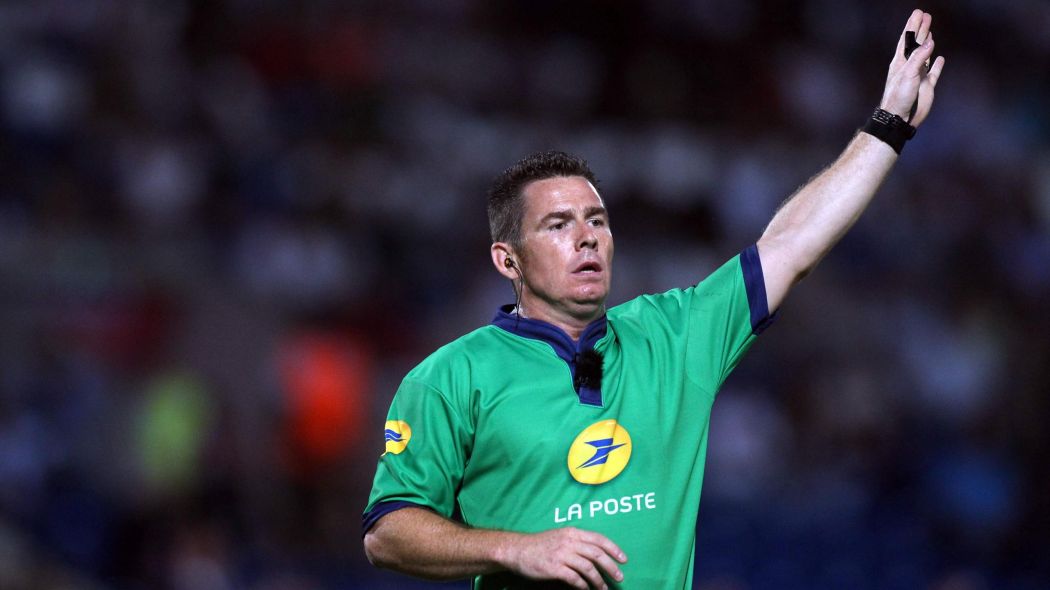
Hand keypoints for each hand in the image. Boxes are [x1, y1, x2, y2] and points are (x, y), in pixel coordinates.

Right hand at [501, 527, 626, 588]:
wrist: (517, 550)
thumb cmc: (540, 544)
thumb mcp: (560, 536)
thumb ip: (577, 541)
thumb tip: (596, 552)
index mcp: (573, 532)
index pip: (599, 539)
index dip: (614, 549)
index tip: (624, 560)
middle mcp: (569, 542)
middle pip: (597, 554)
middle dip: (611, 567)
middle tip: (619, 577)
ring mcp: (562, 555)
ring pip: (588, 568)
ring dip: (598, 580)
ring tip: (603, 588)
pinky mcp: (554, 568)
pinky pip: (575, 578)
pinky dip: (583, 585)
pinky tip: (586, 589)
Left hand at [879, 9, 945, 126]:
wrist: (900, 117)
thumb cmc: (899, 96)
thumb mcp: (907, 73)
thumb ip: (919, 57)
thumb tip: (929, 41)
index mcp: (901, 61)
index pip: (908, 39)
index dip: (913, 25)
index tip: (918, 13)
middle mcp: (910, 66)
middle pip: (917, 43)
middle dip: (921, 29)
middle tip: (925, 15)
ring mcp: (919, 75)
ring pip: (925, 55)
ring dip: (928, 43)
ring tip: (930, 32)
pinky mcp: (927, 85)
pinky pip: (934, 72)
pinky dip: (937, 65)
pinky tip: (940, 58)